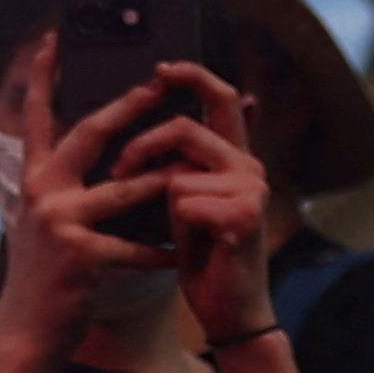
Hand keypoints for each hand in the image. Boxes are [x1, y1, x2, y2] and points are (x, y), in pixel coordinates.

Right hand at [0, 75, 188, 366]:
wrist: (27, 330)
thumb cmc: (45, 275)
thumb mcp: (42, 221)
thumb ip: (61, 187)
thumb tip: (93, 157)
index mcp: (34, 178)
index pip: (36, 116)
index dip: (43, 76)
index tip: (52, 38)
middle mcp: (42, 191)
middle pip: (90, 134)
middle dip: (127, 106)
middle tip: (158, 83)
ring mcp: (59, 221)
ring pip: (124, 189)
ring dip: (163, 182)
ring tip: (196, 170)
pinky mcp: (80, 255)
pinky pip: (134, 247)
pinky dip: (161, 250)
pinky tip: (183, 253)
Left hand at [132, 61, 282, 351]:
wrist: (226, 306)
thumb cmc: (199, 250)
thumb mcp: (180, 196)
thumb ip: (173, 158)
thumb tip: (137, 112)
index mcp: (232, 155)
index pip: (220, 97)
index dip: (192, 74)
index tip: (159, 66)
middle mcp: (248, 164)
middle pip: (184, 127)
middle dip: (141, 147)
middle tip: (121, 170)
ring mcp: (252, 189)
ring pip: (177, 173)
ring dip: (159, 202)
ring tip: (173, 226)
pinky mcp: (246, 215)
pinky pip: (184, 202)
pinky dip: (176, 228)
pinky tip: (193, 249)